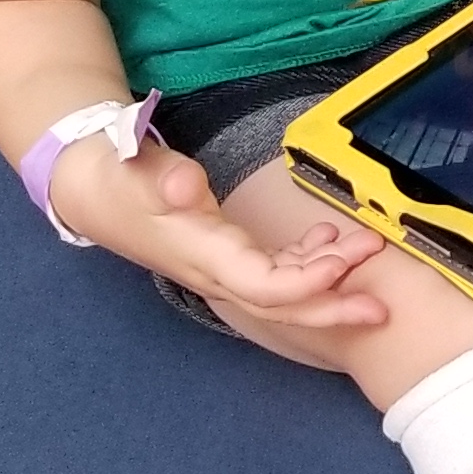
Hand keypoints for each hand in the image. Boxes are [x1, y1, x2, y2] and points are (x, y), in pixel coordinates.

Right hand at [46, 132, 392, 326]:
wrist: (91, 189)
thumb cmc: (115, 177)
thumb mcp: (132, 168)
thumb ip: (160, 175)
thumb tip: (184, 186)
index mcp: (203, 255)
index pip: (261, 286)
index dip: (305, 282)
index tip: (343, 262)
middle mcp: (218, 272)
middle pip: (282, 305)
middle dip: (333, 306)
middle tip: (381, 303)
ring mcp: (224, 267)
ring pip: (285, 290)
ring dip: (330, 277)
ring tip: (370, 252)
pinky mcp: (229, 255)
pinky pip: (277, 272)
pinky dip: (309, 260)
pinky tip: (331, 238)